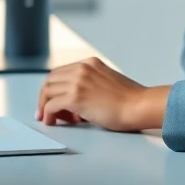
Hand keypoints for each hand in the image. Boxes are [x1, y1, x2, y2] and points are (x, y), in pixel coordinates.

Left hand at [36, 57, 168, 131]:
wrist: (139, 105)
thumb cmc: (130, 99)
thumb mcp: (108, 81)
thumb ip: (91, 84)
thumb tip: (75, 103)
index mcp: (90, 63)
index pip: (61, 72)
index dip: (54, 88)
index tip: (52, 101)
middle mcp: (82, 68)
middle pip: (50, 79)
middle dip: (45, 96)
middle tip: (46, 112)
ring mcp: (78, 81)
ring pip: (47, 91)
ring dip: (46, 106)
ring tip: (53, 119)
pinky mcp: (75, 97)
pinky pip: (51, 105)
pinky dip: (47, 114)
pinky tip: (52, 122)